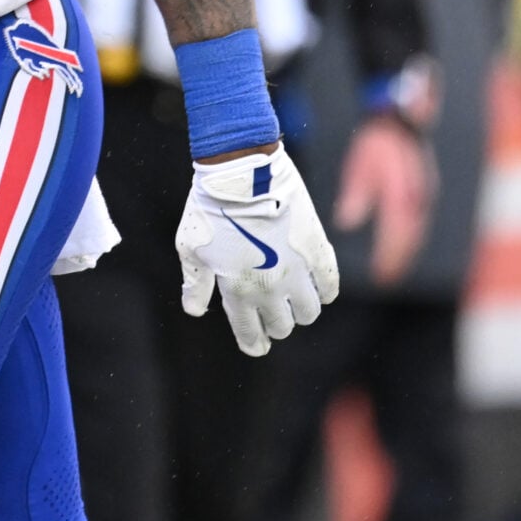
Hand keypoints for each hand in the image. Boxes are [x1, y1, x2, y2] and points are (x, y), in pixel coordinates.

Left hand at [177, 143, 340, 355]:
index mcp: (237, 291)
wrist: (243, 175)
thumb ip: (194, 284)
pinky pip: (330, 286)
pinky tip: (318, 285)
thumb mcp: (190, 248)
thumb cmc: (209, 209)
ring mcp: (296, 272)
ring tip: (294, 297)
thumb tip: (194, 310)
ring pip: (309, 313)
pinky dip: (325, 290)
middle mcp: (269, 289)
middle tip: (273, 314)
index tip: (257, 344)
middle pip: (282, 325)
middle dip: (276, 324)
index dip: (254, 343)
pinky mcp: (316, 252)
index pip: (250, 334)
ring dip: (302, 310)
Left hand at [335, 113, 432, 284]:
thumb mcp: (359, 167)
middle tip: (386, 279)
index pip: (395, 235)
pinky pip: (417, 220)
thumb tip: (345, 224)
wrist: (400, 121)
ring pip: (416, 231)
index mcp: (400, 196)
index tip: (381, 276)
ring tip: (392, 268)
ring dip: (406, 251)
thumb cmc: (376, 143)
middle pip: (409, 238)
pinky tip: (401, 244)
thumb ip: (355, 196)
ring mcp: (423, 195)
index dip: (389, 257)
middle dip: (398, 260)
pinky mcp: (424, 190)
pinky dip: (410, 236)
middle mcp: (416, 199)